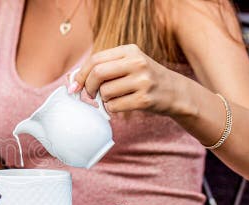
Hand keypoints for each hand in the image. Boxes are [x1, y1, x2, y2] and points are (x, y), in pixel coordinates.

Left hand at [71, 44, 195, 116]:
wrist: (175, 92)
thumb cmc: (143, 79)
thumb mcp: (128, 64)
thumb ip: (104, 68)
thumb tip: (72, 81)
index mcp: (130, 50)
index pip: (95, 59)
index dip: (80, 74)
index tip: (74, 86)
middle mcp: (137, 62)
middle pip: (97, 73)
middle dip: (88, 87)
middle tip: (89, 95)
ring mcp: (143, 81)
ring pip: (105, 92)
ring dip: (103, 99)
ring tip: (114, 98)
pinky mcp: (145, 99)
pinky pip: (114, 106)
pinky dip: (112, 109)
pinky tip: (121, 105)